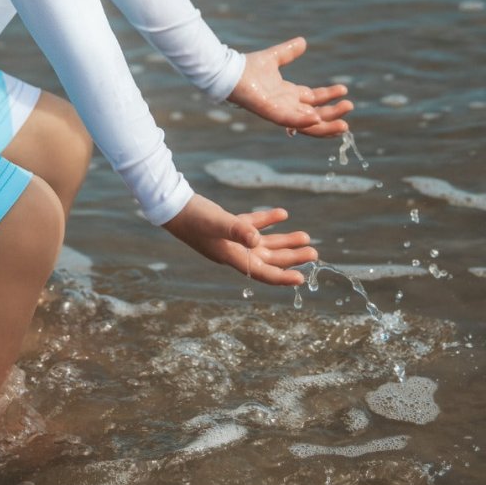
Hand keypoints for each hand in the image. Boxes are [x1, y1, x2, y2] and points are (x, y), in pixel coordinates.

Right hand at [163, 194, 316, 285]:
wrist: (171, 206)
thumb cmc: (192, 217)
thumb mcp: (216, 222)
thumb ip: (237, 229)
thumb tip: (258, 240)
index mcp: (232, 257)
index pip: (262, 272)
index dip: (282, 277)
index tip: (302, 278)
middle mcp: (234, 252)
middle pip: (269, 259)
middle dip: (292, 257)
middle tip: (314, 253)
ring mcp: (231, 239)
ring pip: (264, 244)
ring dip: (284, 241)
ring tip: (306, 238)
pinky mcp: (228, 225)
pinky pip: (253, 226)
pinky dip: (267, 222)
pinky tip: (282, 215)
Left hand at [228, 35, 352, 136]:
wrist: (230, 72)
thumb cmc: (247, 67)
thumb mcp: (274, 57)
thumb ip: (288, 51)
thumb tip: (303, 42)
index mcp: (288, 94)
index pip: (313, 99)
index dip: (329, 96)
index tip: (344, 90)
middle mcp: (286, 105)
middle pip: (315, 115)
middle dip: (333, 113)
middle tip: (349, 108)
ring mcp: (279, 111)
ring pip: (307, 124)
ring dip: (325, 125)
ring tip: (344, 124)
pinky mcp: (270, 112)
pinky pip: (289, 120)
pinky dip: (303, 121)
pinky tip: (316, 118)